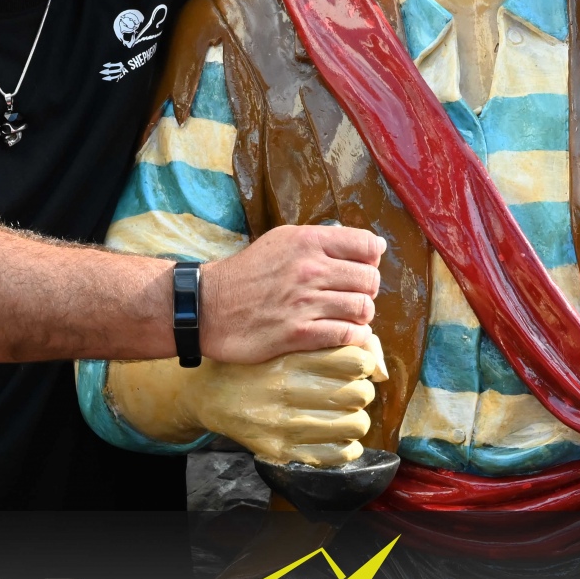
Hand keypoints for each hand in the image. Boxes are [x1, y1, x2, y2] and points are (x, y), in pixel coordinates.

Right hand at [188, 342, 385, 465]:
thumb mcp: (288, 341)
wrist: (210, 395)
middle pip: (360, 394)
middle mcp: (288, 390)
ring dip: (355, 419)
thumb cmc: (258, 364)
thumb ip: (335, 344)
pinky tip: (334, 435)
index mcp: (291, 357)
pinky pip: (337, 454)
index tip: (352, 366)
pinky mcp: (282, 451)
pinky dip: (346, 446)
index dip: (362, 363)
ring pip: (355, 425)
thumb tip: (378, 370)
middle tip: (346, 390)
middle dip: (361, 391)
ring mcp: (284, 425)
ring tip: (340, 413)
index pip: (356, 360)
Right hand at [199, 225, 382, 363]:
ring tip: (347, 317)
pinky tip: (344, 334)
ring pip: (364, 309)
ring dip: (361, 316)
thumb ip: (319, 242)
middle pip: (370, 279)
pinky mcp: (299, 334)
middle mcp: (310, 269)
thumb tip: (365, 247)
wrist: (208, 306)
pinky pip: (348, 335)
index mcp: (308, 241)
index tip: (361, 267)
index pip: (367, 244)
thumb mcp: (281, 241)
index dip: (371, 258)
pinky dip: (354, 337)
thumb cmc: (246, 273)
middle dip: (367, 290)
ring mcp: (306, 302)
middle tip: (352, 296)